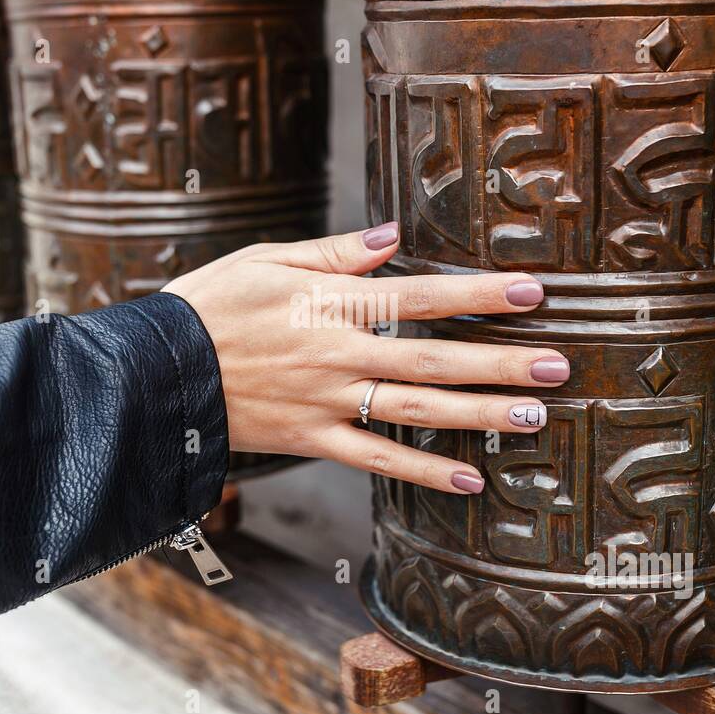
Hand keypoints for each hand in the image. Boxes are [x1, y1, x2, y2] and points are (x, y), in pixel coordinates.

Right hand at [163, 224, 569, 493]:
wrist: (156, 371)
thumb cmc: (210, 304)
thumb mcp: (268, 259)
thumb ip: (336, 253)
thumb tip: (393, 234)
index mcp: (329, 305)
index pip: (419, 297)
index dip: (478, 295)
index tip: (532, 293)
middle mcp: (338, 357)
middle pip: (433, 361)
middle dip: (499, 363)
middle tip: (558, 366)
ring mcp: (328, 404)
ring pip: (416, 413)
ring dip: (479, 415)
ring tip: (535, 417)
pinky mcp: (314, 440)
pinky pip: (377, 460)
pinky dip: (424, 472)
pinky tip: (470, 479)